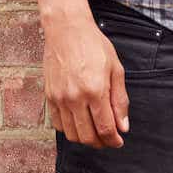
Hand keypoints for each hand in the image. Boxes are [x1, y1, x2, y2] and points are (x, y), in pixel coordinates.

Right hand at [41, 2, 130, 148]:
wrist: (67, 29)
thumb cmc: (93, 45)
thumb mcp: (115, 69)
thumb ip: (120, 100)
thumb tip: (123, 126)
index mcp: (95, 91)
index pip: (105, 128)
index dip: (114, 140)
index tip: (119, 141)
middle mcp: (75, 98)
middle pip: (88, 136)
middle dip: (101, 143)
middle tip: (109, 139)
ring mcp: (60, 98)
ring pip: (71, 134)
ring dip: (85, 139)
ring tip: (95, 132)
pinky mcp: (50, 96)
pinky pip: (58, 124)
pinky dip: (70, 129)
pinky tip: (79, 122)